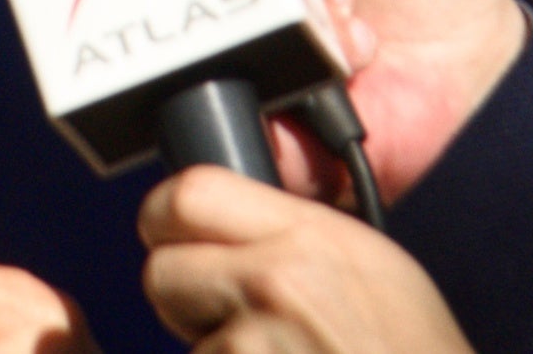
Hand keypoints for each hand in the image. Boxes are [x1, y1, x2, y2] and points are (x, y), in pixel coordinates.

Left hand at [138, 167, 476, 352]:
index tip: (173, 236)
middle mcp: (275, 283)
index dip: (168, 219)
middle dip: (183, 299)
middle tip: (228, 319)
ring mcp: (253, 346)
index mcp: (309, 236)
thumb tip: (224, 223)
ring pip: (187, 345)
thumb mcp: (371, 266)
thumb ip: (293, 234)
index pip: (189, 194)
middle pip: (161, 273)